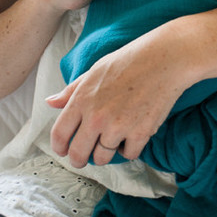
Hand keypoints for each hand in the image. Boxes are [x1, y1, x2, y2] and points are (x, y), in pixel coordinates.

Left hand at [48, 23, 193, 167]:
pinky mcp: (140, 133)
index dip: (60, 147)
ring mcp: (118, 127)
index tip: (65, 150)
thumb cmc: (130, 60)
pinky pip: (128, 154)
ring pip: (102, 158)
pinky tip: (133, 132)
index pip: (59, 135)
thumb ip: (72, 90)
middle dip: (80, 159)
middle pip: (78, 154)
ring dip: (106, 152)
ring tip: (114, 137)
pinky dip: (130, 147)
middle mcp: (97, 116)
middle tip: (87, 155)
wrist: (165, 58)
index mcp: (82, 99)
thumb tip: (51, 102)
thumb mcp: (96, 70)